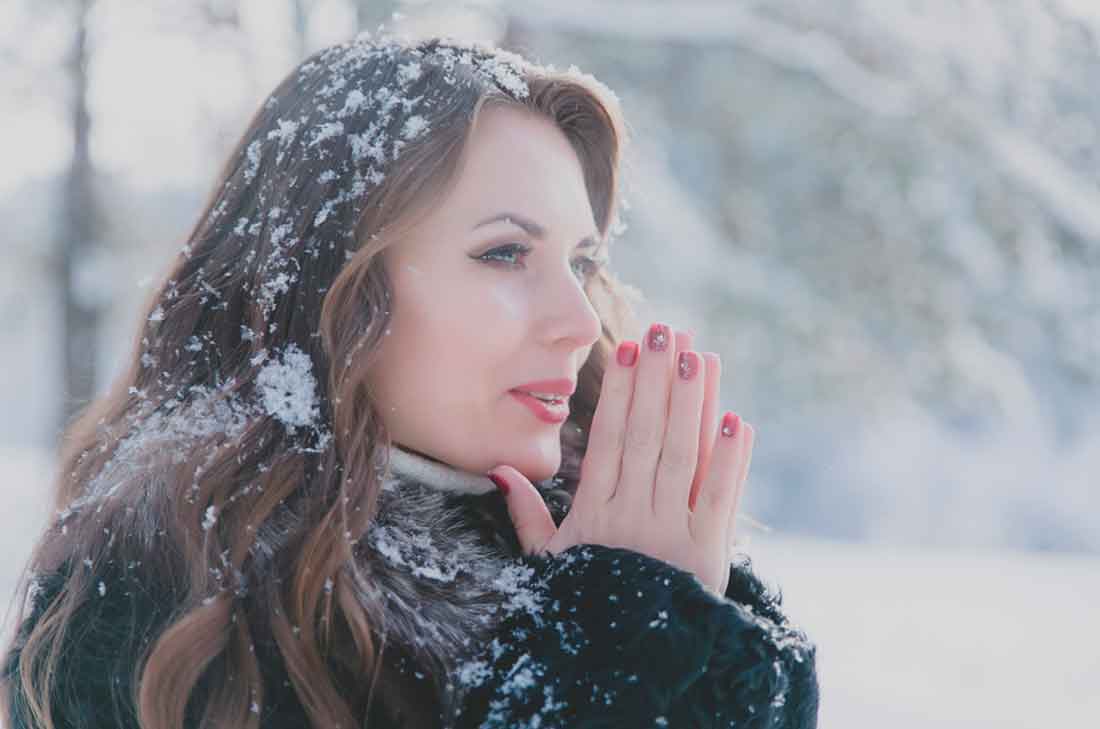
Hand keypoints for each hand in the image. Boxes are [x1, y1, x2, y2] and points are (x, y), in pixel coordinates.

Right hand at [489, 323, 755, 596]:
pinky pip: (719, 499)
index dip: (619, 392)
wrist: (624, 663)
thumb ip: (527, 516)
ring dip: (691, 402)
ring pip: (681, 456)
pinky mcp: (708, 555)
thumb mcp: (549, 563)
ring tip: (698, 355)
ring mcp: (671, 534)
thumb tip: (499, 469)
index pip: (608, 439)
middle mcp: (632, 517)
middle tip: (666, 331)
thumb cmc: (585, 603)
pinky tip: (736, 420)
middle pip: (645, 435)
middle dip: (656, 380)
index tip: (627, 350)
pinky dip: (730, 460)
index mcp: (594, 514)